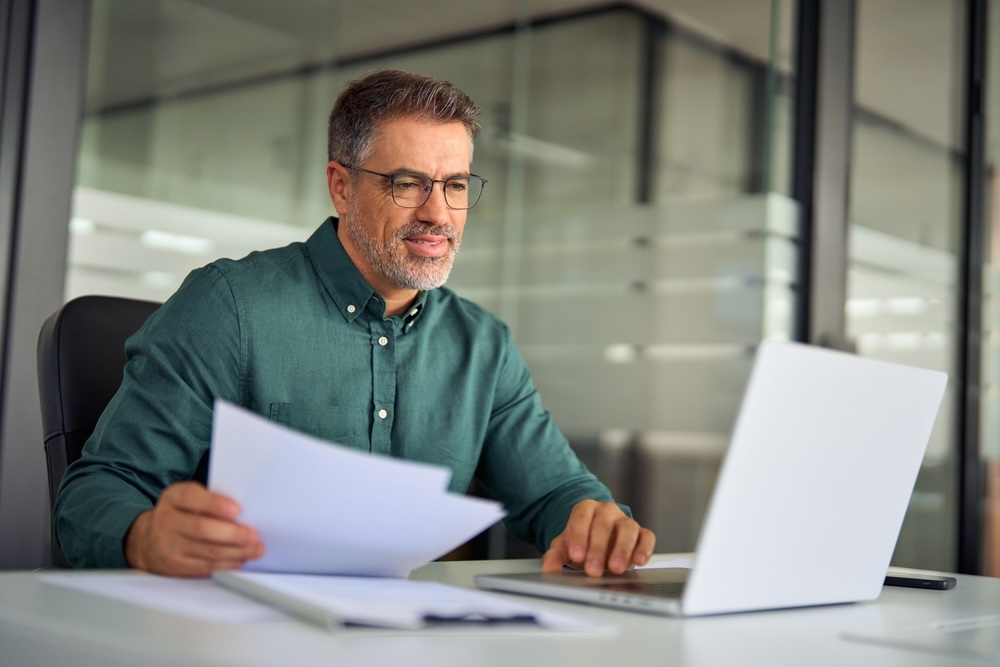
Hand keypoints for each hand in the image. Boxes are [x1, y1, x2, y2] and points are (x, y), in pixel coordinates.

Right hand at [124, 481, 263, 575]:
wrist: (148, 541)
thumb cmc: (180, 513)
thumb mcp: (188, 497)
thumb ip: (209, 499)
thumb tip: (244, 512)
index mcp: (173, 498)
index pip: (191, 498)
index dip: (215, 504)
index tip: (237, 509)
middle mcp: (167, 521)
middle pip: (202, 529)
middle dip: (232, 534)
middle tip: (253, 535)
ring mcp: (169, 546)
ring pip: (208, 551)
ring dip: (237, 552)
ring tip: (256, 549)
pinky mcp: (177, 566)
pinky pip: (206, 567)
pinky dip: (227, 564)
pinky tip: (241, 559)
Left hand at [540, 500, 654, 576]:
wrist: (598, 540)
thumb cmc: (582, 542)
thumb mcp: (565, 546)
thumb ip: (555, 555)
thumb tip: (548, 568)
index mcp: (586, 509)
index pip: (582, 517)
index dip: (579, 535)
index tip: (576, 555)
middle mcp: (607, 511)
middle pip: (604, 524)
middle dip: (598, 549)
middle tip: (593, 569)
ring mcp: (625, 521)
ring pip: (628, 528)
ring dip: (622, 549)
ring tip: (615, 569)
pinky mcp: (641, 533)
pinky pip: (646, 536)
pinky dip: (644, 548)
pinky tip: (638, 561)